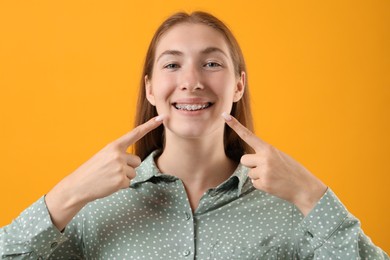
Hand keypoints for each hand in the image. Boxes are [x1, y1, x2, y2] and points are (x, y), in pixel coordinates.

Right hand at [45, 115, 164, 229]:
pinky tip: (109, 184)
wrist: (78, 186)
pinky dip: (120, 185)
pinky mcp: (121, 180)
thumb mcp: (104, 155)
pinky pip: (129, 183)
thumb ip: (119, 153)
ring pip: (134, 173)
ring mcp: (120, 167)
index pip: (135, 133)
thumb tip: (135, 161)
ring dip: (124, 177)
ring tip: (109, 177)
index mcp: (114, 146)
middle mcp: (118, 154)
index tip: (162, 117)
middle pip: (137, 161)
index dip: (150, 125)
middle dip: (128, 167)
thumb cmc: (93, 170)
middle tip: (112, 170)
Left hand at [222, 113, 326, 215]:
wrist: (305, 188)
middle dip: (251, 164)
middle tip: (266, 168)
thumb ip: (264, 154)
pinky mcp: (263, 184)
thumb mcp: (279, 156)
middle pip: (244, 159)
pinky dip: (262, 185)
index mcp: (268, 149)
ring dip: (258, 176)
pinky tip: (273, 184)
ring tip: (273, 177)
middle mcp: (264, 158)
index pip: (248, 135)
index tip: (224, 116)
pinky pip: (254, 183)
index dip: (235, 126)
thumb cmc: (292, 171)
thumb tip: (249, 160)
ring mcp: (263, 171)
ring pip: (249, 173)